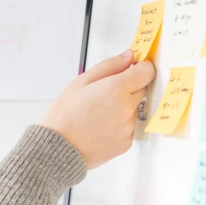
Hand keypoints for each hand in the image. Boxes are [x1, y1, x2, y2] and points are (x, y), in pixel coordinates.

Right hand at [40, 49, 155, 168]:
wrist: (58, 148)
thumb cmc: (64, 115)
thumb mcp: (81, 81)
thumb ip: (110, 66)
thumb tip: (129, 56)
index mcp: (116, 89)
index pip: (147, 72)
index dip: (141, 67)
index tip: (135, 68)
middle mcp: (126, 108)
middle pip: (142, 89)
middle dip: (129, 87)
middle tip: (106, 93)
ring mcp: (128, 127)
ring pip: (135, 109)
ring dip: (124, 107)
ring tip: (100, 113)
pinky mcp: (127, 143)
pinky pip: (130, 127)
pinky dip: (120, 124)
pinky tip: (101, 125)